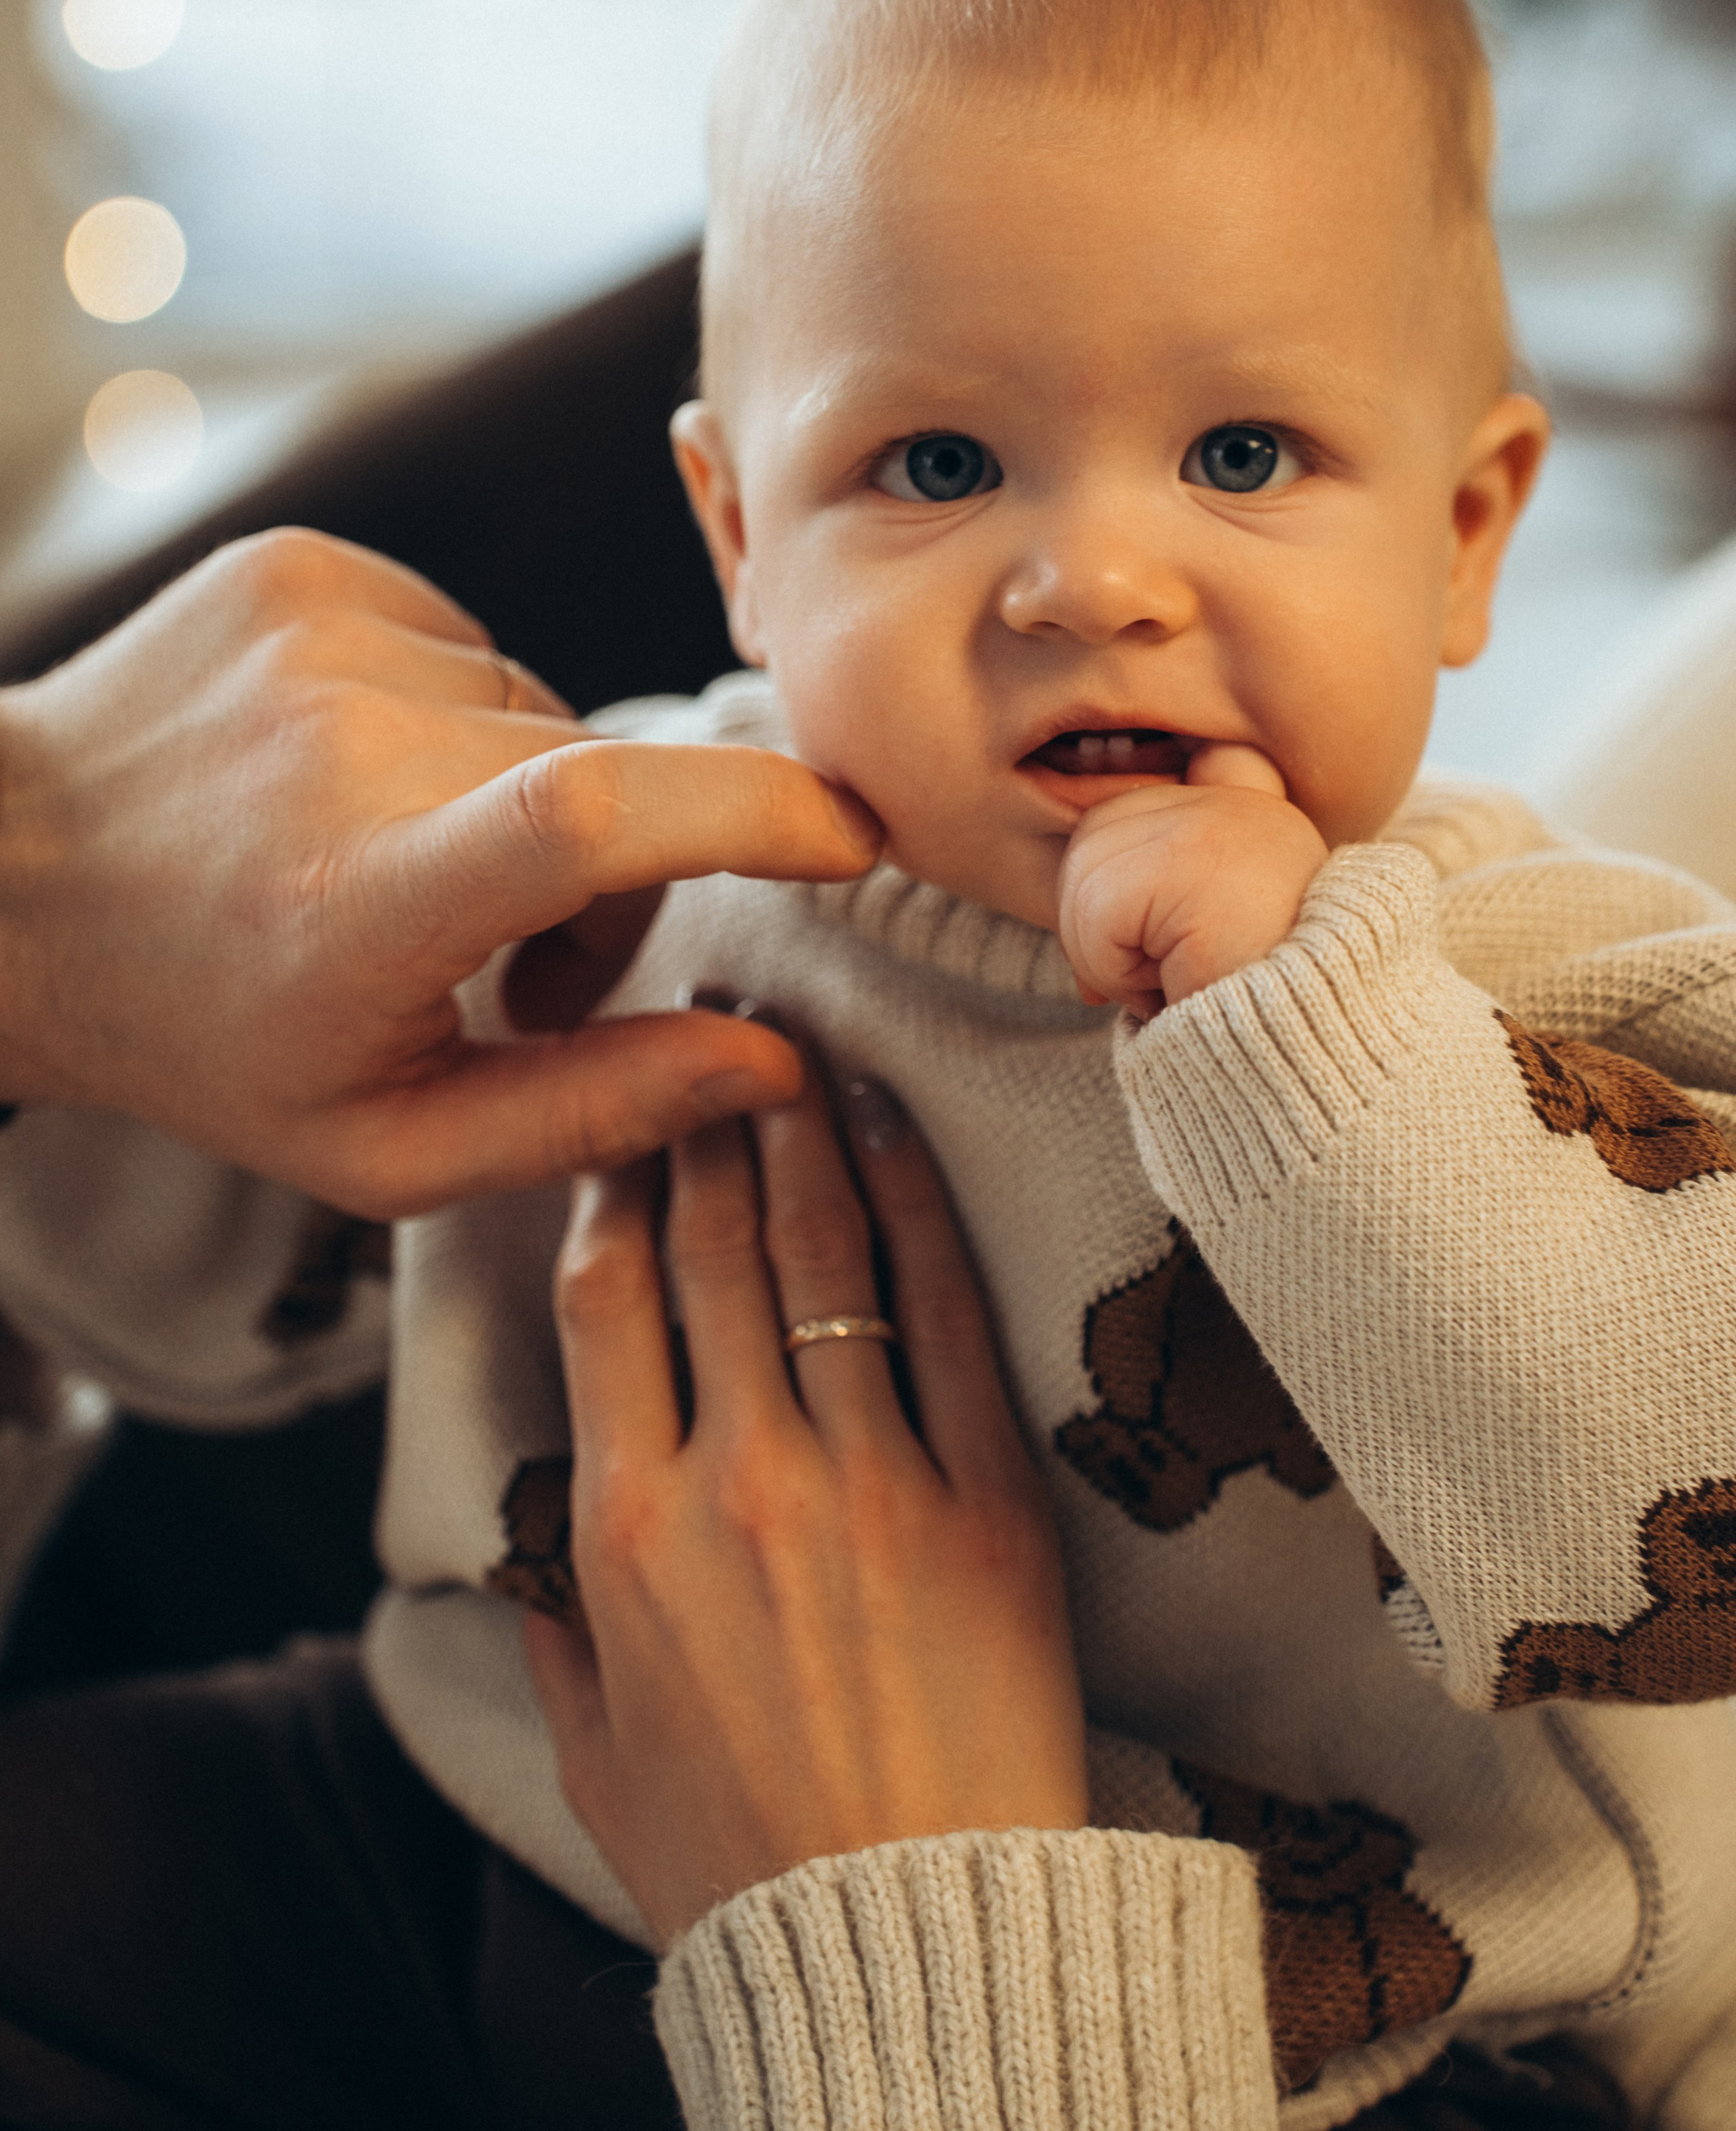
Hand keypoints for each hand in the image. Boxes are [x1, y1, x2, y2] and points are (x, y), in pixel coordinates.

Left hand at [0, 531, 877, 1212]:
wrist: (16, 879)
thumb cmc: (206, 1035)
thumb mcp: (383, 1147)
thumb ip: (589, 1113)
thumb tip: (770, 1065)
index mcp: (360, 903)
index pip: (586, 815)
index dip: (748, 809)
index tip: (849, 834)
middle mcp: (342, 747)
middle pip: (604, 780)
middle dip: (615, 875)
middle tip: (519, 965)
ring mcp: (323, 635)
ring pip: (545, 710)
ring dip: (533, 793)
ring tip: (423, 867)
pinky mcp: (313, 569)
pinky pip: (475, 645)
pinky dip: (459, 717)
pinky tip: (365, 778)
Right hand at [523, 1054, 1087, 1945]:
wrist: (908, 1943)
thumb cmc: (742, 1855)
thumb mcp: (594, 1746)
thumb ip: (552, 1617)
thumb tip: (529, 1532)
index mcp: (625, 1528)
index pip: (605, 1295)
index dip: (614, 1179)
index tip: (625, 1108)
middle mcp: (737, 1477)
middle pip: (708, 1243)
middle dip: (703, 1113)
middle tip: (716, 1022)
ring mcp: (868, 1477)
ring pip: (817, 1250)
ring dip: (799, 1125)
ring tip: (793, 1042)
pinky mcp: (983, 1496)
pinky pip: (943, 1314)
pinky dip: (914, 1203)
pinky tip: (893, 1126)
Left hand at [1058, 743, 1327, 1015]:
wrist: (1322, 1059)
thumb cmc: (1267, 1028)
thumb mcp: (1208, 957)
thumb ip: (1149, 925)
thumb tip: (1083, 974)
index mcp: (1251, 813)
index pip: (1121, 819)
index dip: (1108, 896)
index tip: (1147, 963)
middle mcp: (1242, 801)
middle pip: (1091, 839)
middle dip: (1094, 928)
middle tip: (1152, 985)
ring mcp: (1220, 820)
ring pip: (1083, 874)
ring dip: (1107, 958)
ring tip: (1174, 987)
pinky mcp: (1196, 861)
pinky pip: (1095, 913)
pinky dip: (1112, 971)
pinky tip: (1172, 990)